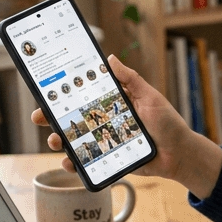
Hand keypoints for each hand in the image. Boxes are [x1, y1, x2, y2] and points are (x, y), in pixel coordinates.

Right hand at [31, 55, 221, 198]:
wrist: (180, 155)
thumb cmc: (169, 124)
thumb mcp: (151, 97)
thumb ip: (131, 79)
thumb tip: (111, 58)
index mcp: (114, 103)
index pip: (84, 95)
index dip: (64, 93)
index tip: (47, 91)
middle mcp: (106, 121)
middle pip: (73, 118)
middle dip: (52, 117)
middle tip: (40, 117)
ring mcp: (106, 141)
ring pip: (76, 140)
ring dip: (60, 140)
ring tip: (55, 141)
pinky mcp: (110, 159)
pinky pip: (88, 162)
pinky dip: (75, 163)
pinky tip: (69, 162)